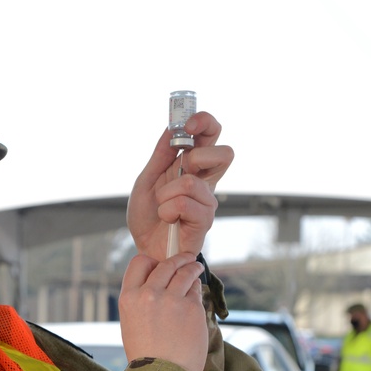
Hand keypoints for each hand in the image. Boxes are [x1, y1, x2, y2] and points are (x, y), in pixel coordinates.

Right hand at [119, 252, 206, 370]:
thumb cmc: (146, 355)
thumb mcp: (131, 324)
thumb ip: (141, 302)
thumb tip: (159, 286)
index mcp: (128, 298)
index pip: (139, 263)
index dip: (151, 262)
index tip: (159, 264)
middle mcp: (148, 295)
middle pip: (165, 265)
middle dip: (178, 259)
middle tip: (187, 259)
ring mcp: (171, 300)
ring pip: (184, 272)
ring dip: (192, 268)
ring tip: (196, 268)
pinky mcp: (191, 308)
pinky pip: (195, 291)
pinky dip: (196, 289)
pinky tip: (196, 291)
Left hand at [126, 112, 233, 261]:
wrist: (145, 248)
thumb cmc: (147, 217)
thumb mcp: (146, 181)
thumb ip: (160, 156)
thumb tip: (171, 128)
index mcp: (193, 167)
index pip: (212, 135)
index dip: (206, 122)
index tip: (188, 123)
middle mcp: (206, 182)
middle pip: (225, 153)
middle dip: (197, 157)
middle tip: (178, 169)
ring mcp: (208, 202)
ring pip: (191, 182)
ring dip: (166, 194)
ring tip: (162, 207)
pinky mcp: (204, 221)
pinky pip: (184, 203)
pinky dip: (167, 210)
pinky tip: (167, 219)